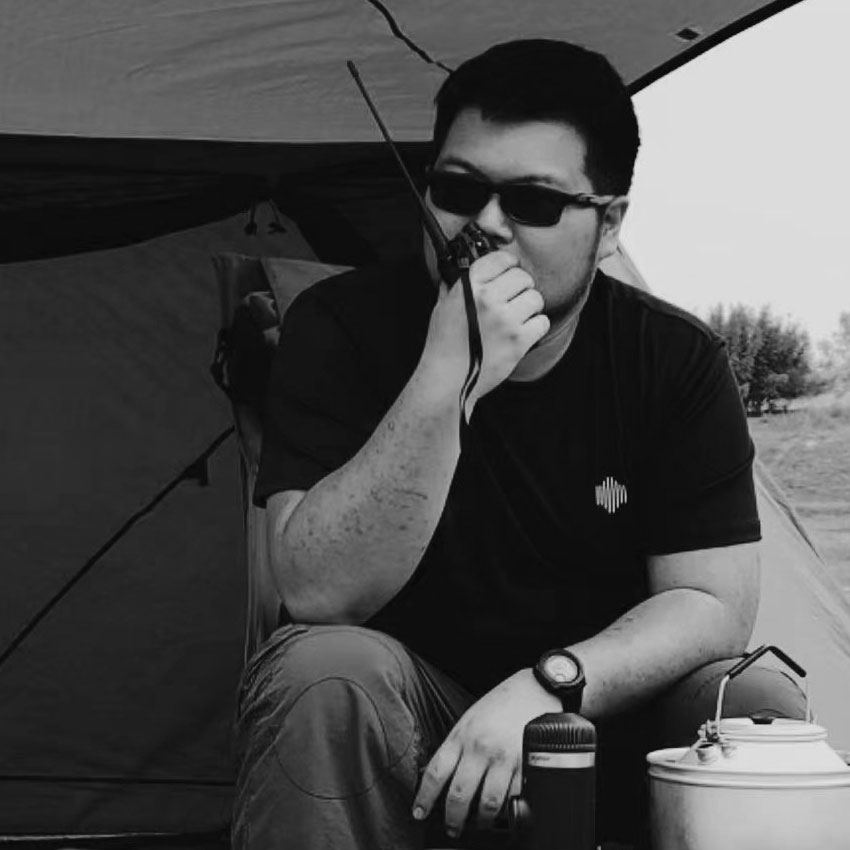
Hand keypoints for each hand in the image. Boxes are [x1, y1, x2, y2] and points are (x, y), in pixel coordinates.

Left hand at [412, 668, 561, 838]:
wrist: (534, 689)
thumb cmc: (500, 704)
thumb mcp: (470, 719)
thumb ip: (458, 747)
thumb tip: (443, 779)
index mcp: (462, 735)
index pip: (436, 773)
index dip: (424, 798)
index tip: (419, 813)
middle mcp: (481, 748)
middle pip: (459, 795)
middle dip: (452, 819)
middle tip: (452, 828)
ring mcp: (504, 758)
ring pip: (487, 804)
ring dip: (480, 821)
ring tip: (478, 824)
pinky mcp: (526, 766)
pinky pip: (513, 798)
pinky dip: (507, 810)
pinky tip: (503, 812)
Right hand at [421, 251, 549, 409]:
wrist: (447, 379)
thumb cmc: (443, 344)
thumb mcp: (442, 306)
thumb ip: (455, 285)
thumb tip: (461, 269)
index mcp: (469, 286)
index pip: (501, 259)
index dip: (509, 265)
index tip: (509, 273)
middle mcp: (488, 299)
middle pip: (523, 277)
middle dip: (521, 288)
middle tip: (514, 300)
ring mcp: (505, 320)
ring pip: (536, 298)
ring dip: (530, 308)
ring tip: (517, 318)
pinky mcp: (518, 341)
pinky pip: (542, 322)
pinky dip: (536, 327)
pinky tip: (522, 334)